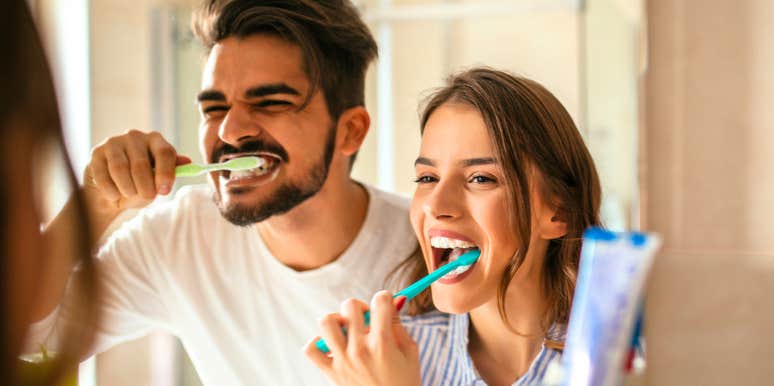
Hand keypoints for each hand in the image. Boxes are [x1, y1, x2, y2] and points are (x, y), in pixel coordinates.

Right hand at [83, 130, 189, 216]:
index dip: (165, 173)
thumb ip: (170, 172)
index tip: (164, 192)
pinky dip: (110, 190)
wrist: (112, 191)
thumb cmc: (140, 184)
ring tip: (130, 195)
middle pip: (141, 164)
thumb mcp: (158, 180)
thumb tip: (187, 162)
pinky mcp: (96, 152)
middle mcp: (135, 136)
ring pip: (120, 169)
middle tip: (147, 197)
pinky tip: (114, 195)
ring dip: (127, 189)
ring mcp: (114, 142)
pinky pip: (103, 175)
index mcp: (156, 140)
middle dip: (144, 187)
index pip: (165, 152)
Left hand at [304, 291, 419, 385]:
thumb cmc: (405, 383)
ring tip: (346, 329)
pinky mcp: (331, 373)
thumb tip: (392, 301)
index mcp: (383, 342)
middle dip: (360, 306)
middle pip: (350, 305)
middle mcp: (360, 349)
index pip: (380, 301)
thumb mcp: (410, 352)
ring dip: (336, 320)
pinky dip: (317, 343)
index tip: (385, 305)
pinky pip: (310, 349)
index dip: (384, 298)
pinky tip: (332, 345)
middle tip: (366, 319)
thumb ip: (399, 325)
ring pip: (326, 322)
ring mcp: (343, 360)